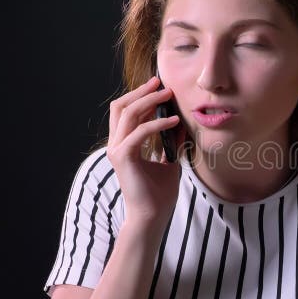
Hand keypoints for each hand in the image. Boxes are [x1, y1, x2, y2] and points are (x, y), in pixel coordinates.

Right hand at [107, 75, 185, 228]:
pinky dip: (157, 124)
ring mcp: (117, 150)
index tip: (159, 86)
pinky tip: (175, 121)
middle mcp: (116, 144)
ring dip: (149, 101)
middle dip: (141, 92)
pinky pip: (139, 133)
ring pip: (127, 114)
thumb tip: (181, 122)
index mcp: (124, 144)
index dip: (141, 96)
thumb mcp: (170, 160)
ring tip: (168, 95)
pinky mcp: (123, 158)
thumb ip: (172, 141)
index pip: (126, 111)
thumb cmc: (159, 193)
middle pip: (121, 106)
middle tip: (161, 82)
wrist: (153, 216)